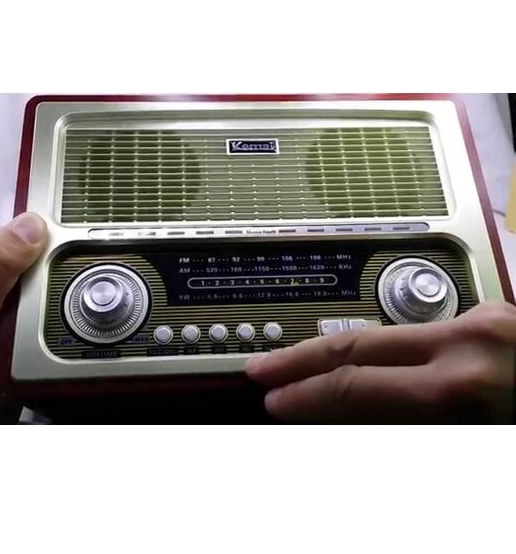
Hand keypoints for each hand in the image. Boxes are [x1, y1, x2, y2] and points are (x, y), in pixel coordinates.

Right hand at [246, 302, 515, 422]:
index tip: (275, 400)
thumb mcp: (484, 440)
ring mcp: (486, 321)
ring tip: (315, 375)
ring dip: (350, 358)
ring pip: (394, 338)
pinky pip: (431, 337)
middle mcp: (470, 340)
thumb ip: (417, 423)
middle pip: (358, 341)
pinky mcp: (498, 316)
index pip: (357, 385)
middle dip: (302, 358)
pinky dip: (399, 358)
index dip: (306, 393)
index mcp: (465, 383)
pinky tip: (391, 374)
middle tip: (265, 370)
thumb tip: (359, 419)